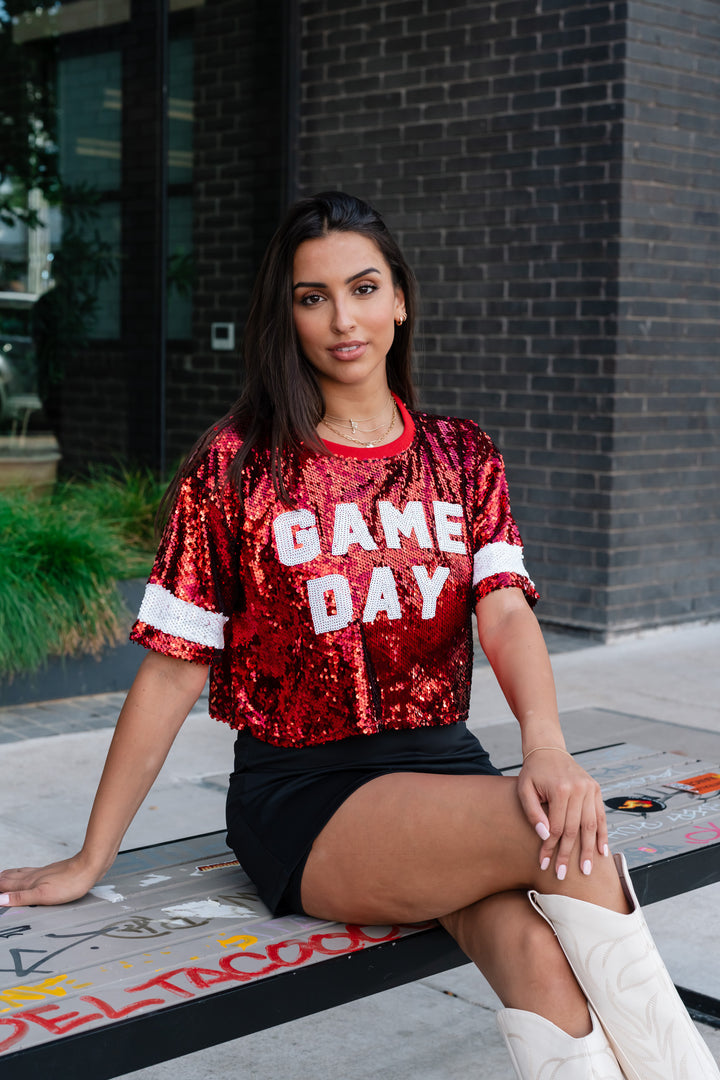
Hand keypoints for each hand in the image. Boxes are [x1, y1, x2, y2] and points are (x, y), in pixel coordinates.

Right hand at [0, 852, 100, 906]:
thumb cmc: (70, 883)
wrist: (89, 866)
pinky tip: (27, 875)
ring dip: (8, 877)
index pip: (4, 885)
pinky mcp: (51, 872)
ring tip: (2, 879)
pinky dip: (21, 874)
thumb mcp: (43, 895)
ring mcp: (41, 872)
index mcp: (28, 882)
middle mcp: (32, 876)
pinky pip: (30, 872)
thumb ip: (20, 897)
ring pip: (19, 873)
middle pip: (8, 877)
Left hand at [516, 748, 608, 879]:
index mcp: (560, 789)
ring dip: (588, 850)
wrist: (548, 750)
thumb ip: (533, 813)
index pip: (556, 827)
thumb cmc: (533, 772)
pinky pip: (600, 816)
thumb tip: (544, 836)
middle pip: (574, 829)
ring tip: (585, 870)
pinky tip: (601, 852)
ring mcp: (590, 788)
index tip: (544, 864)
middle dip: (568, 855)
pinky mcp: (596, 789)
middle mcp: (578, 789)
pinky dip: (602, 835)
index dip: (550, 847)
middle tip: (563, 875)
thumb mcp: (524, 789)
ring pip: (591, 825)